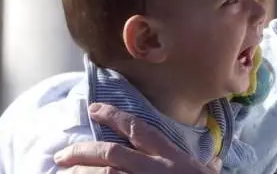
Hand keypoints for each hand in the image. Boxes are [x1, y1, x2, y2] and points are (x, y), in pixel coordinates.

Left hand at [54, 103, 221, 173]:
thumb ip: (208, 167)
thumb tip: (215, 163)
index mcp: (172, 157)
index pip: (139, 129)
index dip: (114, 116)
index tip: (93, 109)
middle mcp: (155, 168)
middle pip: (112, 152)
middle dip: (83, 150)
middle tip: (62, 154)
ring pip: (105, 173)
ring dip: (83, 173)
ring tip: (66, 173)